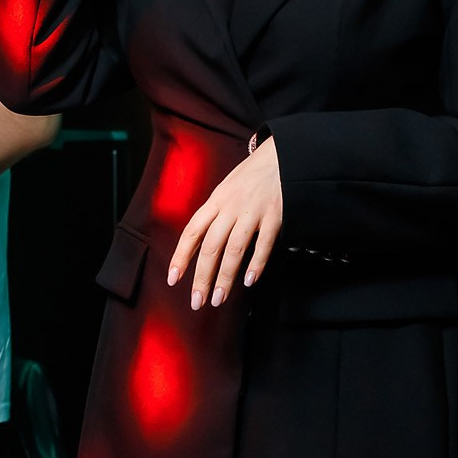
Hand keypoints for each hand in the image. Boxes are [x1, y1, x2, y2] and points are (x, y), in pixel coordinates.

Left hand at [168, 140, 282, 309]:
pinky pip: (264, 244)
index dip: (181, 256)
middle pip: (211, 246)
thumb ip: (216, 214)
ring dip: (225, 277)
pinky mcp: (275, 215)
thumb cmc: (254, 175)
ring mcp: (253, 211)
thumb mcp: (228, 188)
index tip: (173, 278)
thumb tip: (201, 243)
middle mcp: (231, 207)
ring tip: (219, 298)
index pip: (192, 231)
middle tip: (198, 301)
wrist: (284, 155)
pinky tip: (250, 280)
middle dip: (202, 277)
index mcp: (216, 200)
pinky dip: (256, 264)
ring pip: (234, 249)